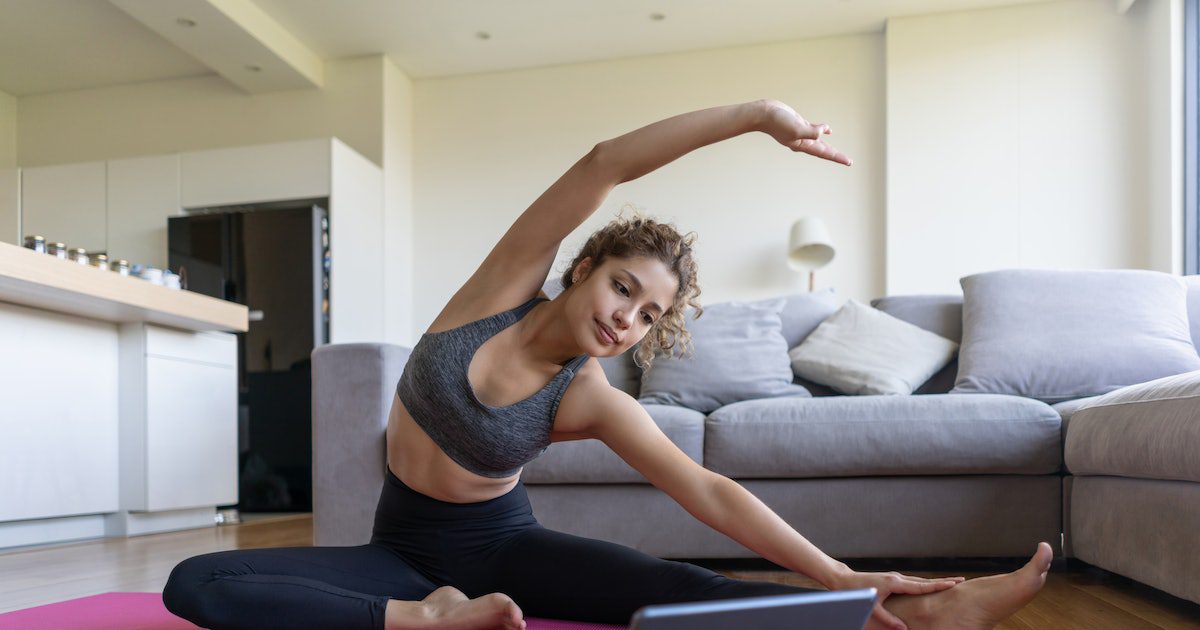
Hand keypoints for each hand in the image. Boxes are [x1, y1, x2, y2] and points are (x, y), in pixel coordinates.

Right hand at [754, 99, 851, 165]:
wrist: (764, 114)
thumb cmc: (777, 122)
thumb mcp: (796, 128)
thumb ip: (811, 132)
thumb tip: (823, 133)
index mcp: (803, 144)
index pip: (824, 153)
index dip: (837, 157)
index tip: (849, 162)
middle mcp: (803, 141)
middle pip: (823, 151)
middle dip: (835, 155)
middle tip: (848, 161)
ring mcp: (801, 133)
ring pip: (819, 142)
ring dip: (829, 147)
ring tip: (838, 152)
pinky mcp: (799, 124)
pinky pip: (814, 129)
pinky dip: (822, 131)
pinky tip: (828, 130)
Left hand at [828, 568, 963, 629]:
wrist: (845, 580)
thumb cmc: (857, 593)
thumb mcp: (873, 607)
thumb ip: (889, 619)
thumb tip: (904, 629)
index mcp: (895, 582)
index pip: (922, 585)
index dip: (939, 585)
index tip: (954, 584)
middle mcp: (897, 578)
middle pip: (925, 581)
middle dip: (943, 582)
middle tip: (961, 581)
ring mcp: (895, 578)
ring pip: (919, 581)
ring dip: (935, 582)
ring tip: (951, 584)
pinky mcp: (892, 580)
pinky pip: (912, 583)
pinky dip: (924, 584)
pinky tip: (930, 587)